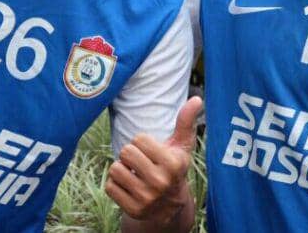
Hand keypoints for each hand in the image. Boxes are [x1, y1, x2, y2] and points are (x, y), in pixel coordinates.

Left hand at [106, 96, 201, 224]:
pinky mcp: (133, 209)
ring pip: (115, 169)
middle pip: (126, 152)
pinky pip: (110, 186)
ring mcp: (146, 198)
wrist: (169, 206)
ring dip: (121, 169)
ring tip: (134, 174)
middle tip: (140, 163)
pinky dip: (115, 184)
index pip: (139, 139)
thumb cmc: (174, 167)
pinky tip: (128, 187)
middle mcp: (160, 182)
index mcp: (173, 164)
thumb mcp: (182, 146)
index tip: (150, 152)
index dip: (142, 143)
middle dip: (130, 154)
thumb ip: (186, 121)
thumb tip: (197, 98)